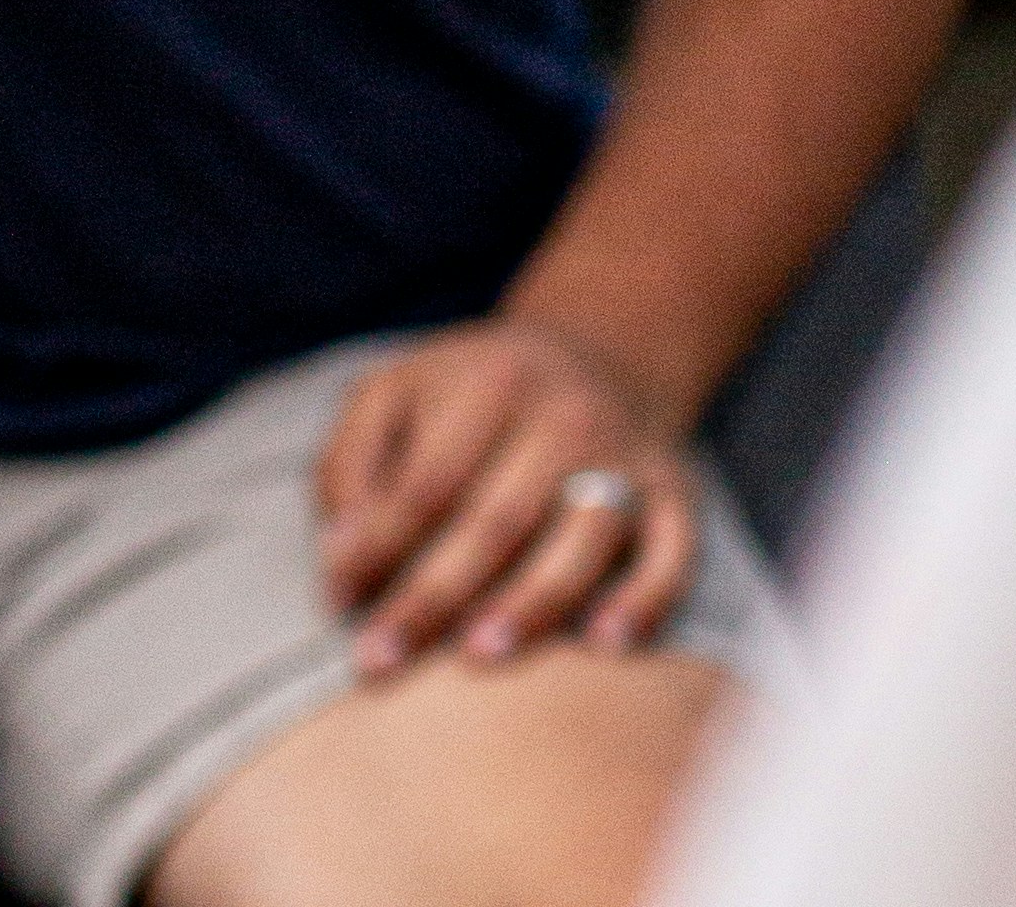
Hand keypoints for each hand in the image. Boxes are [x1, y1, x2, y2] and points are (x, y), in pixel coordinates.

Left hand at [316, 318, 695, 677]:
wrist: (603, 352)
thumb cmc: (474, 395)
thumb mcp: (400, 389)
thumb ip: (353, 459)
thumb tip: (340, 553)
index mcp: (491, 381)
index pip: (428, 480)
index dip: (379, 545)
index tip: (339, 607)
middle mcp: (566, 415)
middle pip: (497, 518)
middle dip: (434, 597)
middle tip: (381, 662)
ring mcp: (626, 454)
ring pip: (583, 538)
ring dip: (533, 602)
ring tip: (479, 655)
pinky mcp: (675, 493)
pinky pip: (672, 553)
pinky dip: (645, 599)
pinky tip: (605, 645)